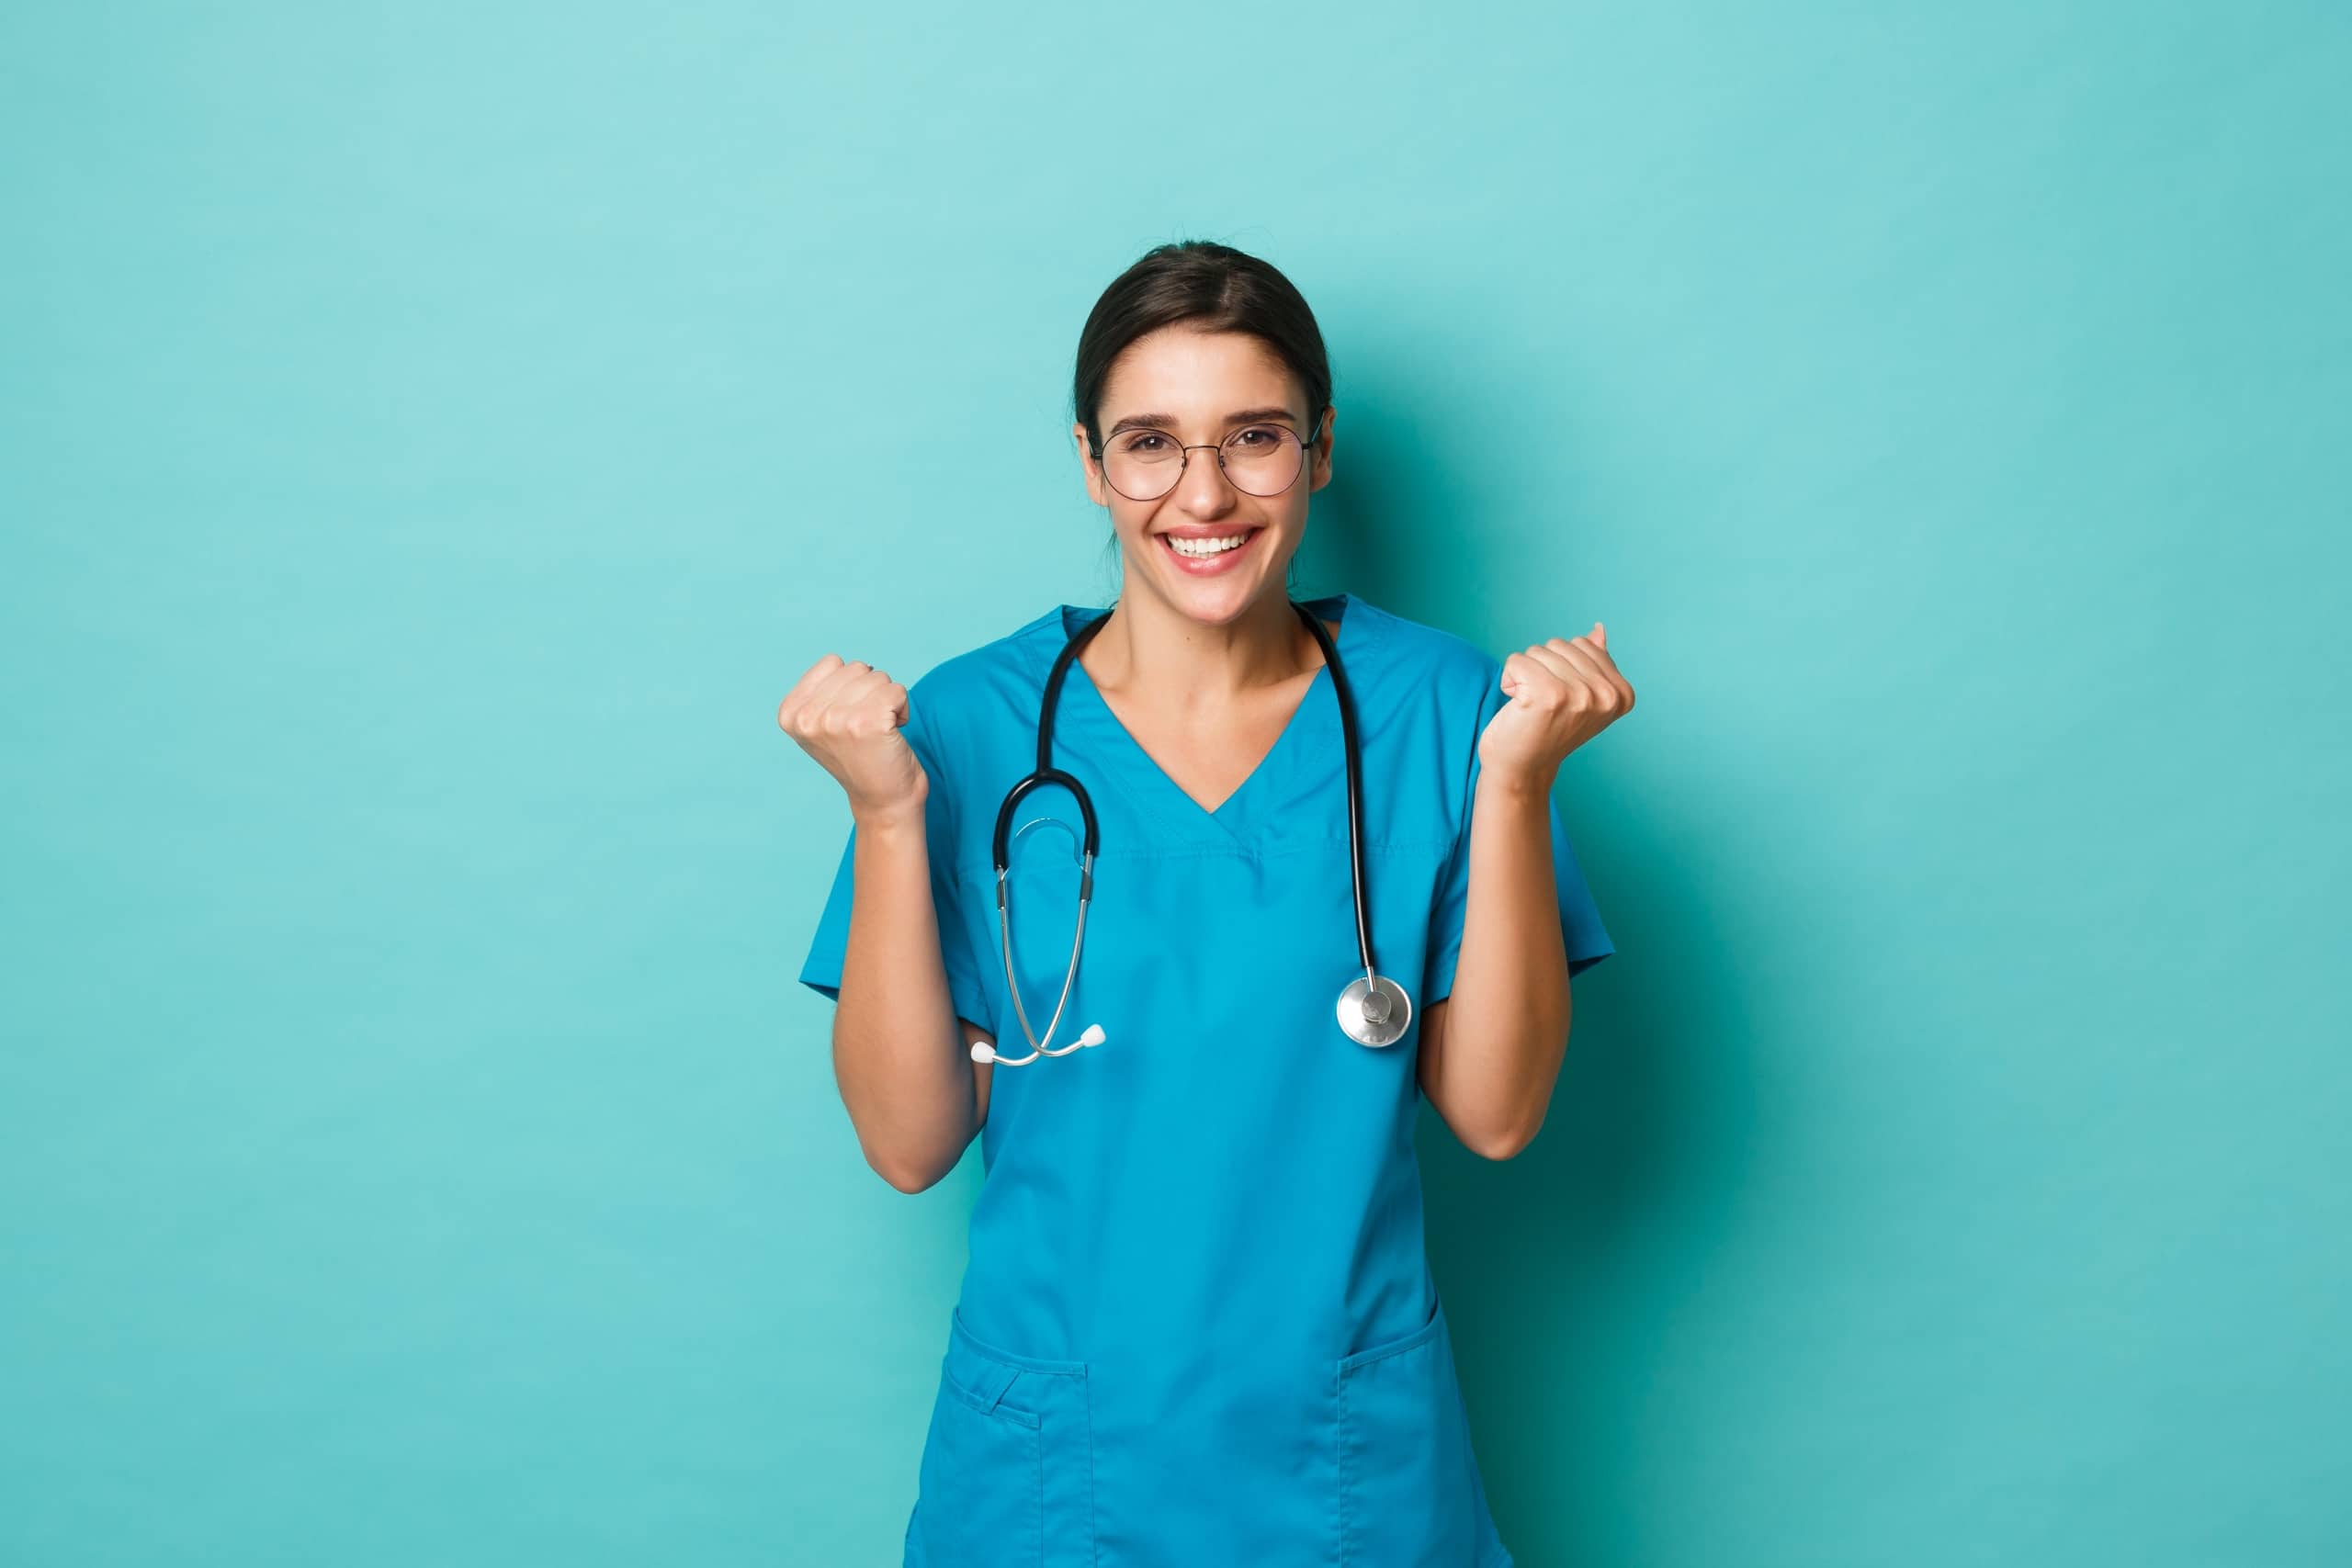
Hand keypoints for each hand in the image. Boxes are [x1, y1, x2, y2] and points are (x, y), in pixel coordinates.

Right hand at [777, 654, 927, 825]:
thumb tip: (836, 662)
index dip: (850, 686)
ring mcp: (836, 719)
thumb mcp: (821, 725)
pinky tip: (892, 735)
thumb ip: (819, 691)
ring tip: (877, 733)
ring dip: (887, 702)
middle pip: (856, 668)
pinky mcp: (868, 723)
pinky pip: (898, 691)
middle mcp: (808, 716)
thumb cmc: (859, 757)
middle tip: (866, 729)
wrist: (882, 801)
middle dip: (870, 693)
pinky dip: (903, 710)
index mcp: (790, 713)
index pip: (833, 663)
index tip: (847, 719)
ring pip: (878, 677)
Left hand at [1477, 623, 1634, 785]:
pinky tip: (1516, 705)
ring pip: (1537, 651)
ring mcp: (1580, 695)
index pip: (1583, 644)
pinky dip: (1509, 679)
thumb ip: (1592, 662)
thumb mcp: (1578, 695)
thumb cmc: (1546, 729)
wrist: (1521, 768)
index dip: (1562, 666)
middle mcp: (1607, 695)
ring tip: (1531, 707)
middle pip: (1560, 644)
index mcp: (1622, 694)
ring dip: (1525, 675)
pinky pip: (1517, 660)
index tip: (1562, 700)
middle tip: (1543, 705)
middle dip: (1543, 668)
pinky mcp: (1548, 695)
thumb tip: (1598, 630)